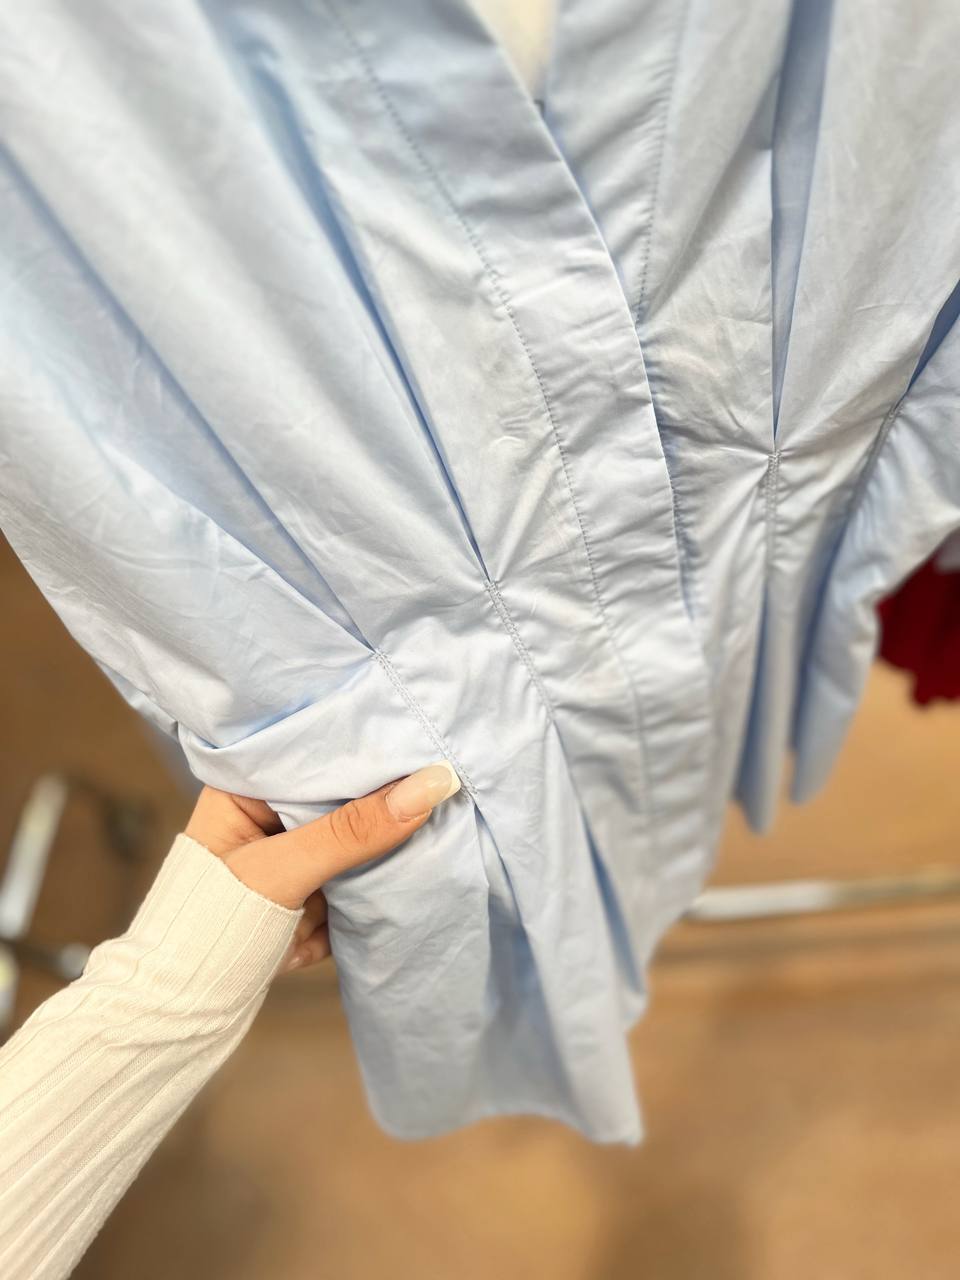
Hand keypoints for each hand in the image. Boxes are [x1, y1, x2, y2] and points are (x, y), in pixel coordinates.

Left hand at [184, 761, 460, 973]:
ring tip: (390, 868)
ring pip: (355, 846)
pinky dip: (361, 902)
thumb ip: (353, 830)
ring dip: (373, 867)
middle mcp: (267, 816)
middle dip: (377, 817)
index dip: (367, 752)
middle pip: (343, 801)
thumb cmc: (209, 928)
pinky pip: (354, 884)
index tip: (421, 750)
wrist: (183, 1012)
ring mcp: (290, 859)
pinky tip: (353, 915)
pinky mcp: (308, 895)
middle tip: (432, 803)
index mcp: (245, 788)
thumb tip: (431, 784)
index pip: (318, 752)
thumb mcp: (283, 870)